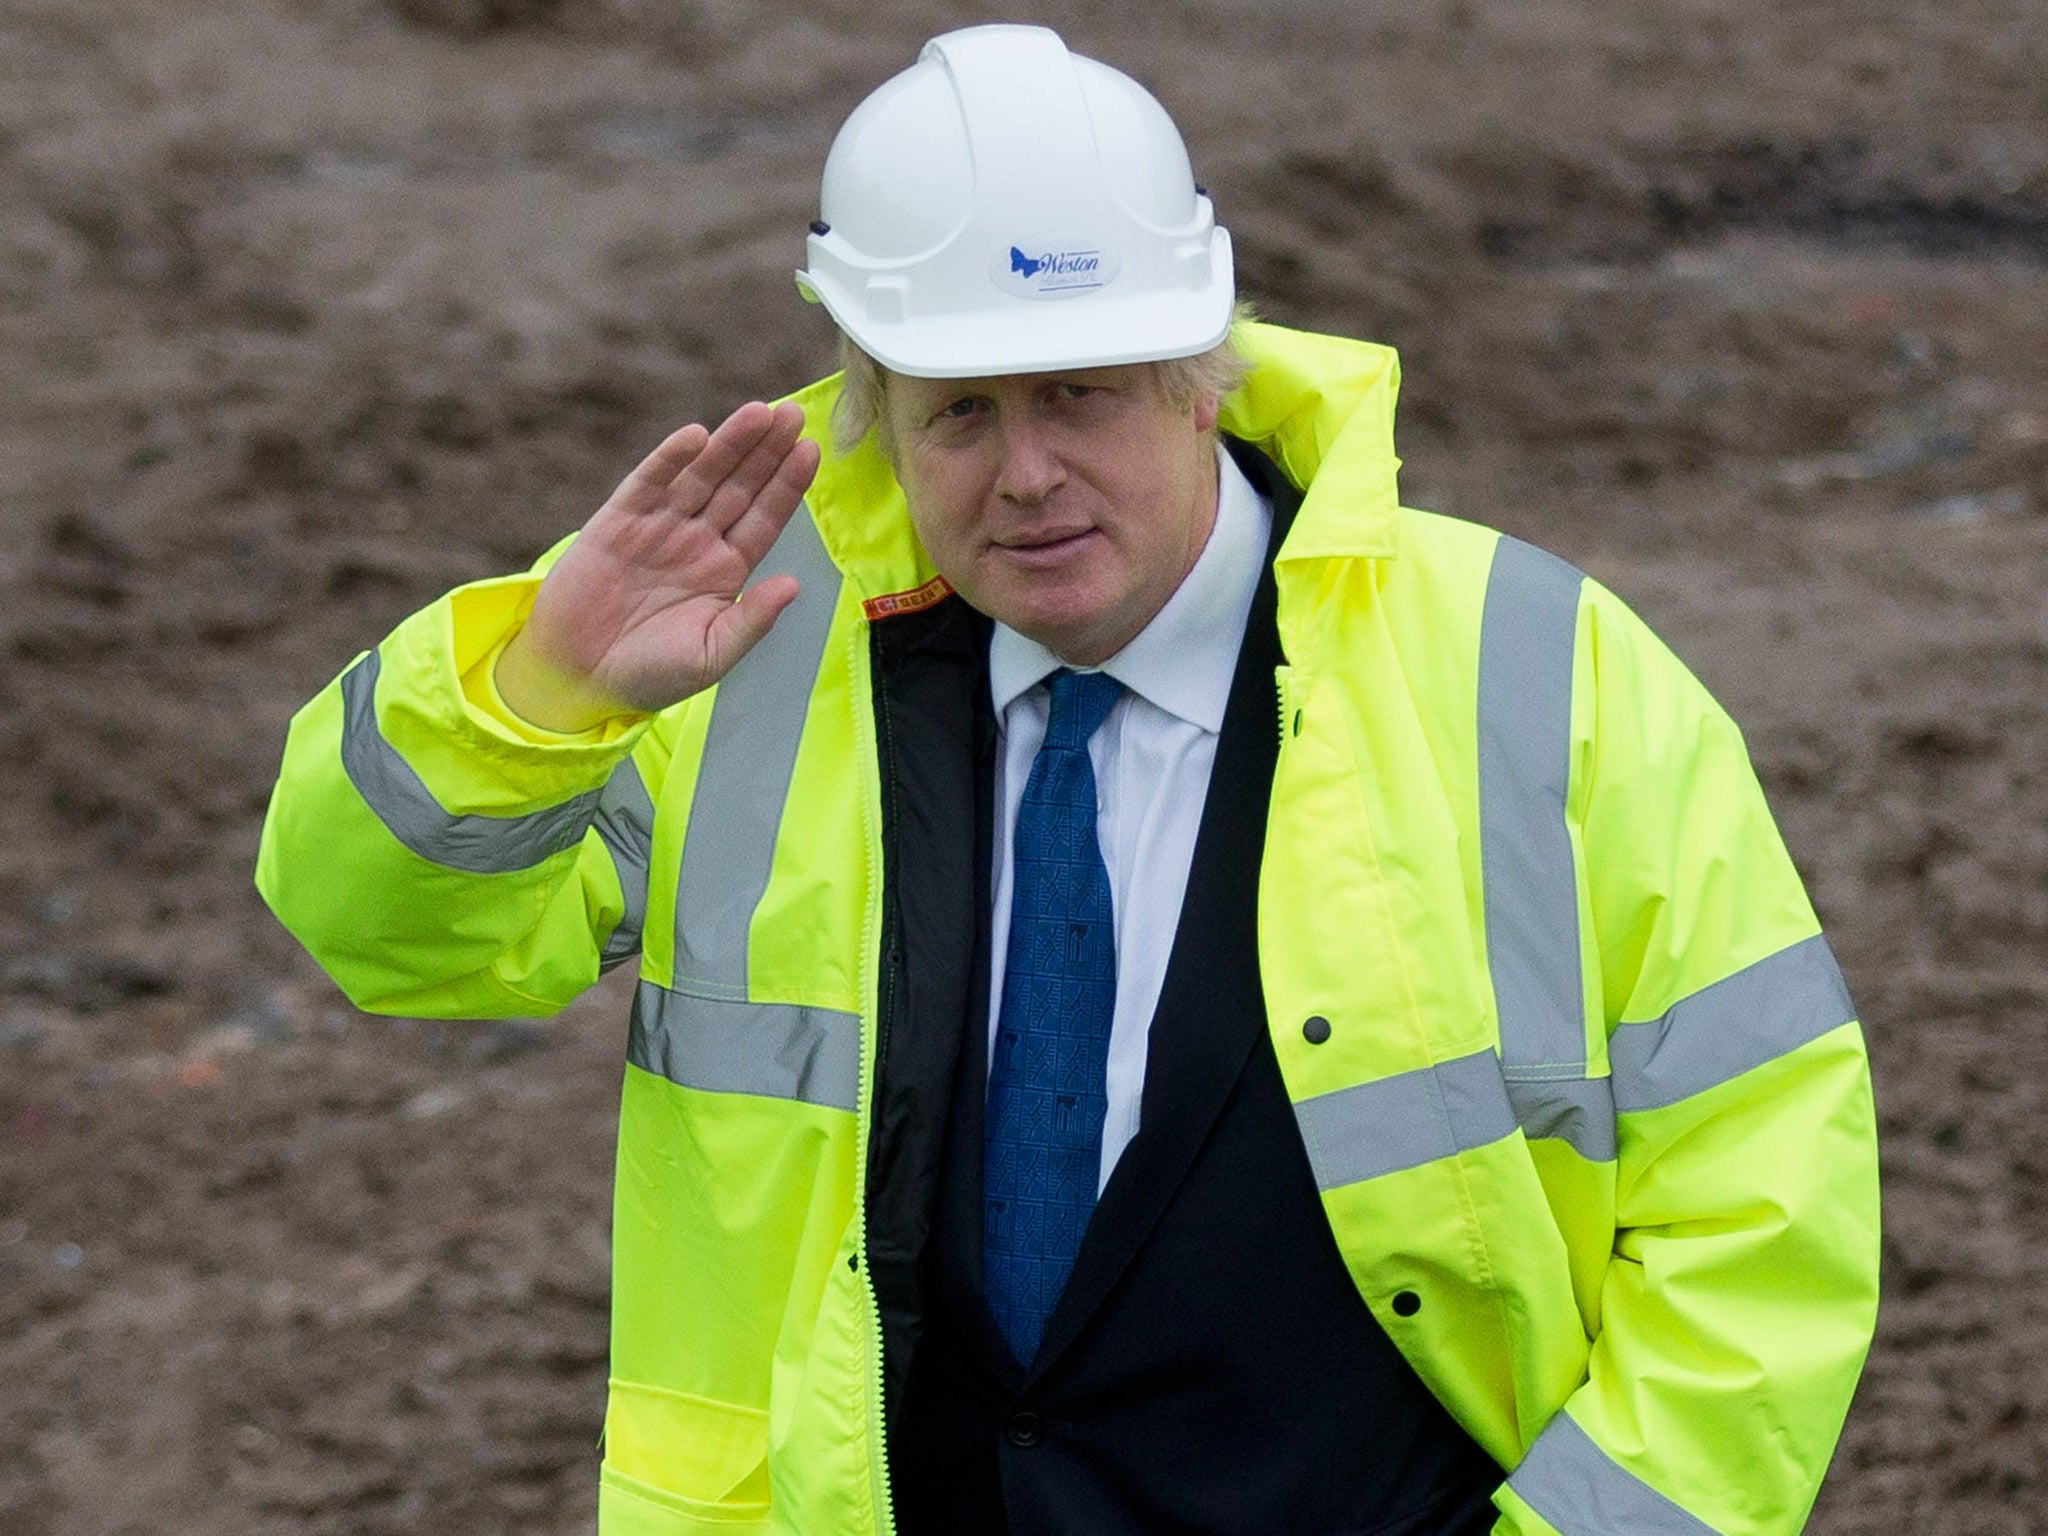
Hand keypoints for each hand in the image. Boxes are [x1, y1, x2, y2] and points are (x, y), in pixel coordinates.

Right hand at [496, 400, 820, 731]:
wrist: (578, 677)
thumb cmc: (650, 674)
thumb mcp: (710, 656)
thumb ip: (750, 621)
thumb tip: (792, 586)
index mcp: (725, 570)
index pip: (764, 519)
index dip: (786, 485)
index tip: (811, 451)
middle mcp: (697, 541)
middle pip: (739, 486)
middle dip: (766, 451)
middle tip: (794, 415)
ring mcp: (658, 527)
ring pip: (701, 476)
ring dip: (728, 443)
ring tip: (759, 412)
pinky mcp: (617, 522)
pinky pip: (647, 483)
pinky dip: (669, 460)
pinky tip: (695, 438)